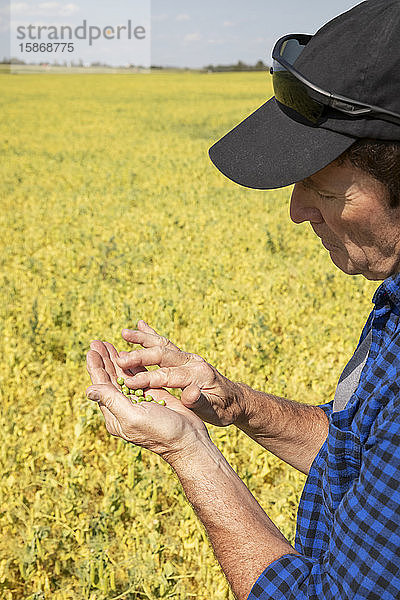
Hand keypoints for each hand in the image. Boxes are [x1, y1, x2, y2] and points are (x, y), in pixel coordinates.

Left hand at [86, 340, 209, 462]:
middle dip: (103, 360)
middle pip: (109, 378)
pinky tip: (128, 355)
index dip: (96, 367)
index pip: (101, 386)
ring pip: (123, 376)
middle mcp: (124, 407)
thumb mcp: (133, 416)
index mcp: (115, 414)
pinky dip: (132, 365)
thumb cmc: (161, 432)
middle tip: (96, 342)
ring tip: (108, 344)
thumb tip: (88, 390)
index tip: (91, 350)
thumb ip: (112, 400)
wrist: (188, 440)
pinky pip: (138, 377)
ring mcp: (138, 401)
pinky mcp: (153, 395)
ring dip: (115, 360)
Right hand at [115, 321, 244, 426]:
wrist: (236, 399)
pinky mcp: (184, 357)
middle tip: (118, 359)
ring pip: (163, 344)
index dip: (148, 379)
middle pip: (163, 354)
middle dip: (140, 356)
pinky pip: (166, 344)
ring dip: (142, 339)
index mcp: (199, 375)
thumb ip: (201, 402)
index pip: (169, 375)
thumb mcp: (215, 411)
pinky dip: (151, 335)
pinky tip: (138, 326)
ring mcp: (188, 357)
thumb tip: (190, 393)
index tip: (128, 383)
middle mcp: (193, 361)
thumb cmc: (224, 409)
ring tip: (124, 333)